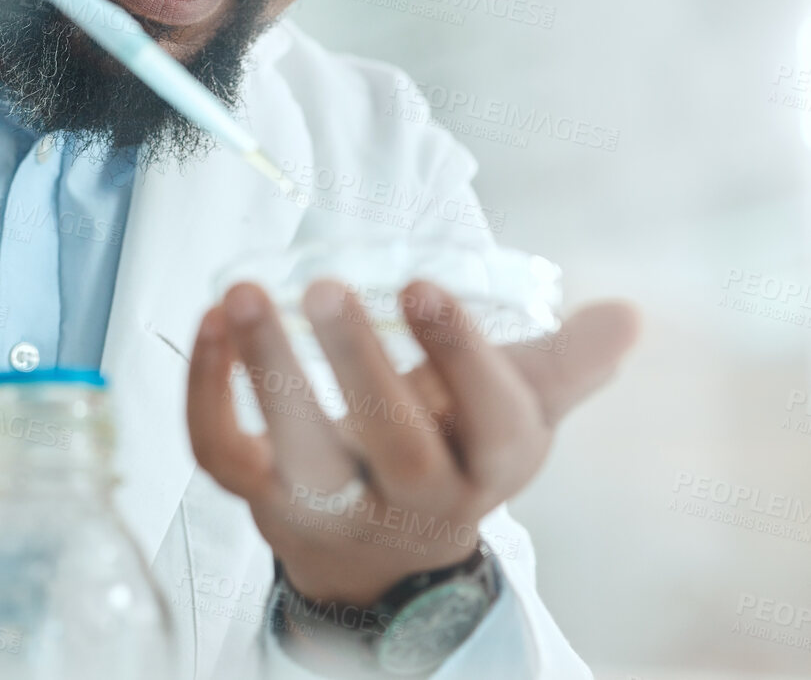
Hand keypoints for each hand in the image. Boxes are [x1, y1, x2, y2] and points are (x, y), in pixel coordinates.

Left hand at [185, 278, 639, 608]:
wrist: (381, 552)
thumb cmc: (454, 451)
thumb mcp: (516, 411)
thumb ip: (566, 361)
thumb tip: (628, 315)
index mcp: (486, 465)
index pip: (492, 423)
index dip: (460, 357)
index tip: (425, 283)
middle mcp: (414, 496)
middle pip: (395, 444)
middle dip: (362, 367)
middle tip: (325, 287)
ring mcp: (332, 504)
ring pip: (300, 455)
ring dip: (268, 372)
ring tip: (245, 293)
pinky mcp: (262, 497)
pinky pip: (223, 453)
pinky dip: (206, 391)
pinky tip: (210, 320)